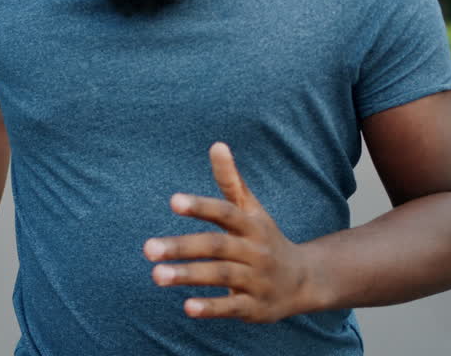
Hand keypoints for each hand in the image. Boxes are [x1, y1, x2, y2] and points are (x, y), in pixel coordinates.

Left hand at [143, 142, 315, 322]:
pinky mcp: (255, 307)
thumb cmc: (265, 239)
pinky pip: (232, 307)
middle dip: (182, 247)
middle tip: (147, 248)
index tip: (173, 201)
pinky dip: (211, 307)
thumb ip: (231, 181)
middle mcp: (255, 251)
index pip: (225, 212)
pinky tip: (187, 307)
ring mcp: (256, 280)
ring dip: (188, 275)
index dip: (200, 206)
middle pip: (216, 246)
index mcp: (251, 225)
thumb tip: (216, 144)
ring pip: (221, 275)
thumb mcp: (252, 209)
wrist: (303, 281)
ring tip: (156, 275)